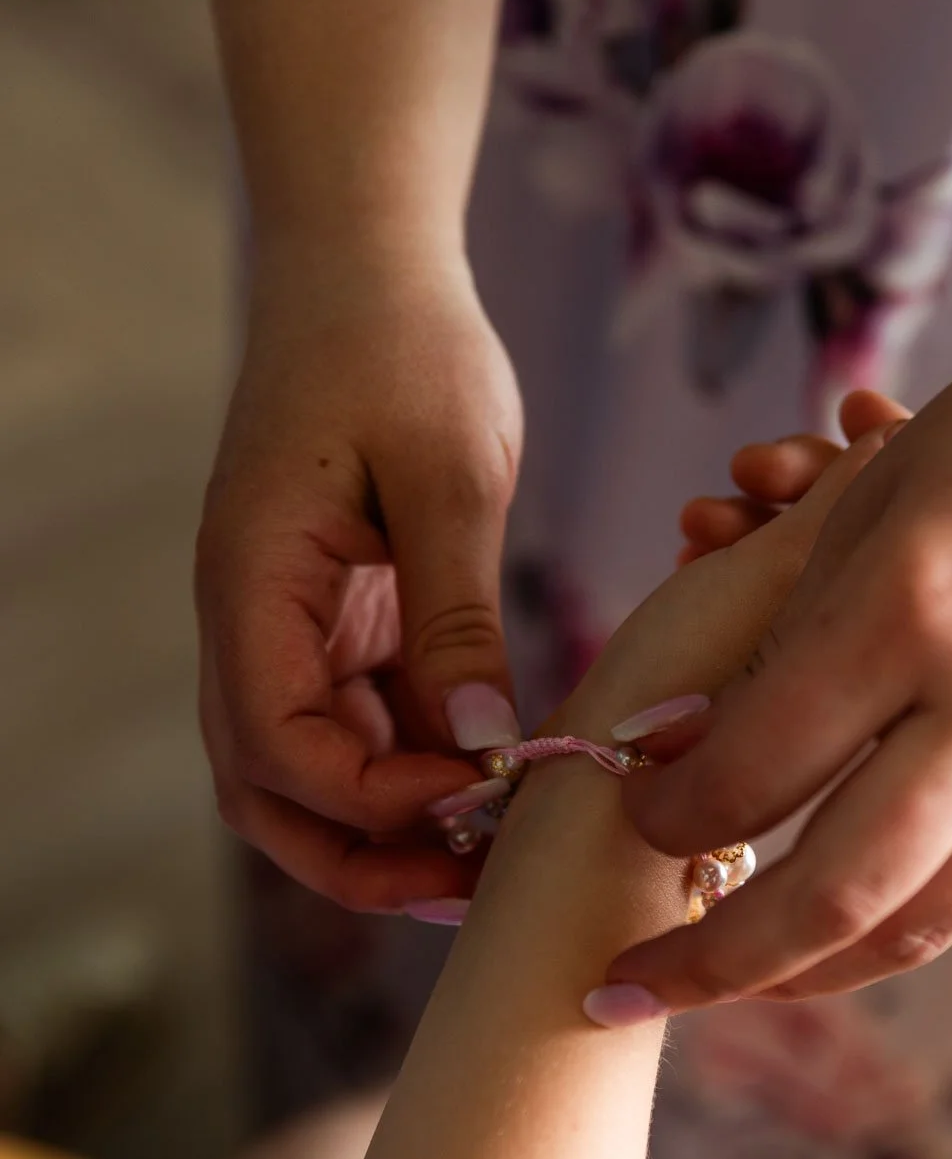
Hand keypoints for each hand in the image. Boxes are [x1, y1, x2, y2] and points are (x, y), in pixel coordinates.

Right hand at [197, 247, 522, 909]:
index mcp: (250, 585)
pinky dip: (419, 770)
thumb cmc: (401, 346)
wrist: (370, 271)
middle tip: (470, 887)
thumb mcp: (446, 473)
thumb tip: (476, 744)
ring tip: (492, 855)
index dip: (371, 801)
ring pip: (315, 776)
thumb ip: (455, 613)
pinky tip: (494, 784)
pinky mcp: (339, 624)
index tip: (474, 801)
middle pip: (273, 793)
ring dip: (392, 827)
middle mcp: (252, 624)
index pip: (277, 747)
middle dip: (362, 856)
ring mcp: (290, 630)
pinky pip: (363, 727)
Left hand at [604, 265, 951, 1010]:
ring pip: (931, 923)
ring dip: (817, 972)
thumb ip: (782, 636)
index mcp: (913, 606)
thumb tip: (674, 755)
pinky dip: (927, 927)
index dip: (670, 815)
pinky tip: (862, 931)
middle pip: (838, 892)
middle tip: (627, 990)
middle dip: (714, 961)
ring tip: (739, 980)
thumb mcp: (875, 502)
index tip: (635, 816)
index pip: (754, 770)